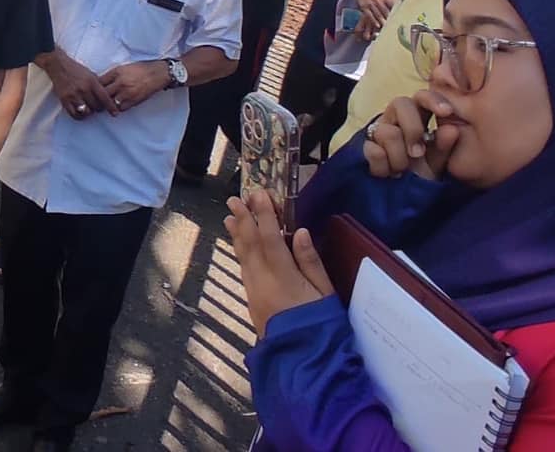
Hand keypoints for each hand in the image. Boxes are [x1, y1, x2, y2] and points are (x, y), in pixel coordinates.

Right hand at [44, 52, 115, 118]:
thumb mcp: (90, 74)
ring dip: (89, 112)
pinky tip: (80, 113)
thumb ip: (97, 85)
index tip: (115, 113)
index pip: (105, 98)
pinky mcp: (64, 100)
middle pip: (96, 107)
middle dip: (99, 108)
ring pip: (86, 112)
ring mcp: (73, 95)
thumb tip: (106, 96)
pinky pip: (74, 114)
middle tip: (97, 106)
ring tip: (88, 108)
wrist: (58, 65)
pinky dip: (79, 116)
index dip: (111, 107)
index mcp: (92, 82)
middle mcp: (83, 89)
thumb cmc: (75, 69)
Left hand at [97, 60, 170, 112]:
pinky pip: (121, 108)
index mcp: (116, 72)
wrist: (157, 74)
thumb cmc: (141, 69)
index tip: (92, 91)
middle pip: (102, 94)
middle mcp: (120, 82)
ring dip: (107, 105)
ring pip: (110, 103)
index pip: (99, 82)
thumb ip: (112, 75)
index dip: (94, 88)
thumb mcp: (124, 67)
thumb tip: (101, 82)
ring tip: (105, 106)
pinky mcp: (134, 100)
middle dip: (98, 98)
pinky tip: (118, 106)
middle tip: (95, 101)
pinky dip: (118, 108)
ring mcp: (127, 92)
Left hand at [225, 190, 333, 335]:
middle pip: (249, 245)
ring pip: (243, 257)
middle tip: (234, 199)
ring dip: (237, 234)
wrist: (303, 360)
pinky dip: (240, 252)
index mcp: (283, 277)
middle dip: (242, 220)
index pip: (269, 238)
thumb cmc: (321, 325)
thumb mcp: (325, 292)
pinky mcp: (252, 302)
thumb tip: (299, 232)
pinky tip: (240, 246)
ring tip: (229, 217)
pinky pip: (244, 269)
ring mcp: (254, 293)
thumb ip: (310, 261)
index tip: (259, 194)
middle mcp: (262, 282)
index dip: (263, 214)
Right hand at [350, 0, 396, 41]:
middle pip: (386, 11)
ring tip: (388, 28)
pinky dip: (374, 20)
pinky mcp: (364, 7)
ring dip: (383, 21)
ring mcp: (371, 4)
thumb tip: (398, 3)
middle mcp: (378, 1)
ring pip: (379, 14)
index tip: (402, 17)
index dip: (397, 11)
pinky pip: (370, 15)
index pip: (393, 5)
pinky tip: (377, 25)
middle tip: (395, 25)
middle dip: (391, 19)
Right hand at [362, 90, 460, 180]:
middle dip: (412, 129)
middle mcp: (396, 118)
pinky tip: (387, 174)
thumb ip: (444, 146)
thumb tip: (452, 128)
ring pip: (387, 131)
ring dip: (398, 157)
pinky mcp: (364, 147)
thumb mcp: (437, 163)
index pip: (423, 96)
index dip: (433, 99)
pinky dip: (383, 167)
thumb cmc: (420, 174)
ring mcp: (378, 131)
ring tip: (401, 171)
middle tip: (417, 154)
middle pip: (400, 103)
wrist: (399, 199)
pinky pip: (373, 150)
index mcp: (417, 116)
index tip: (446, 112)